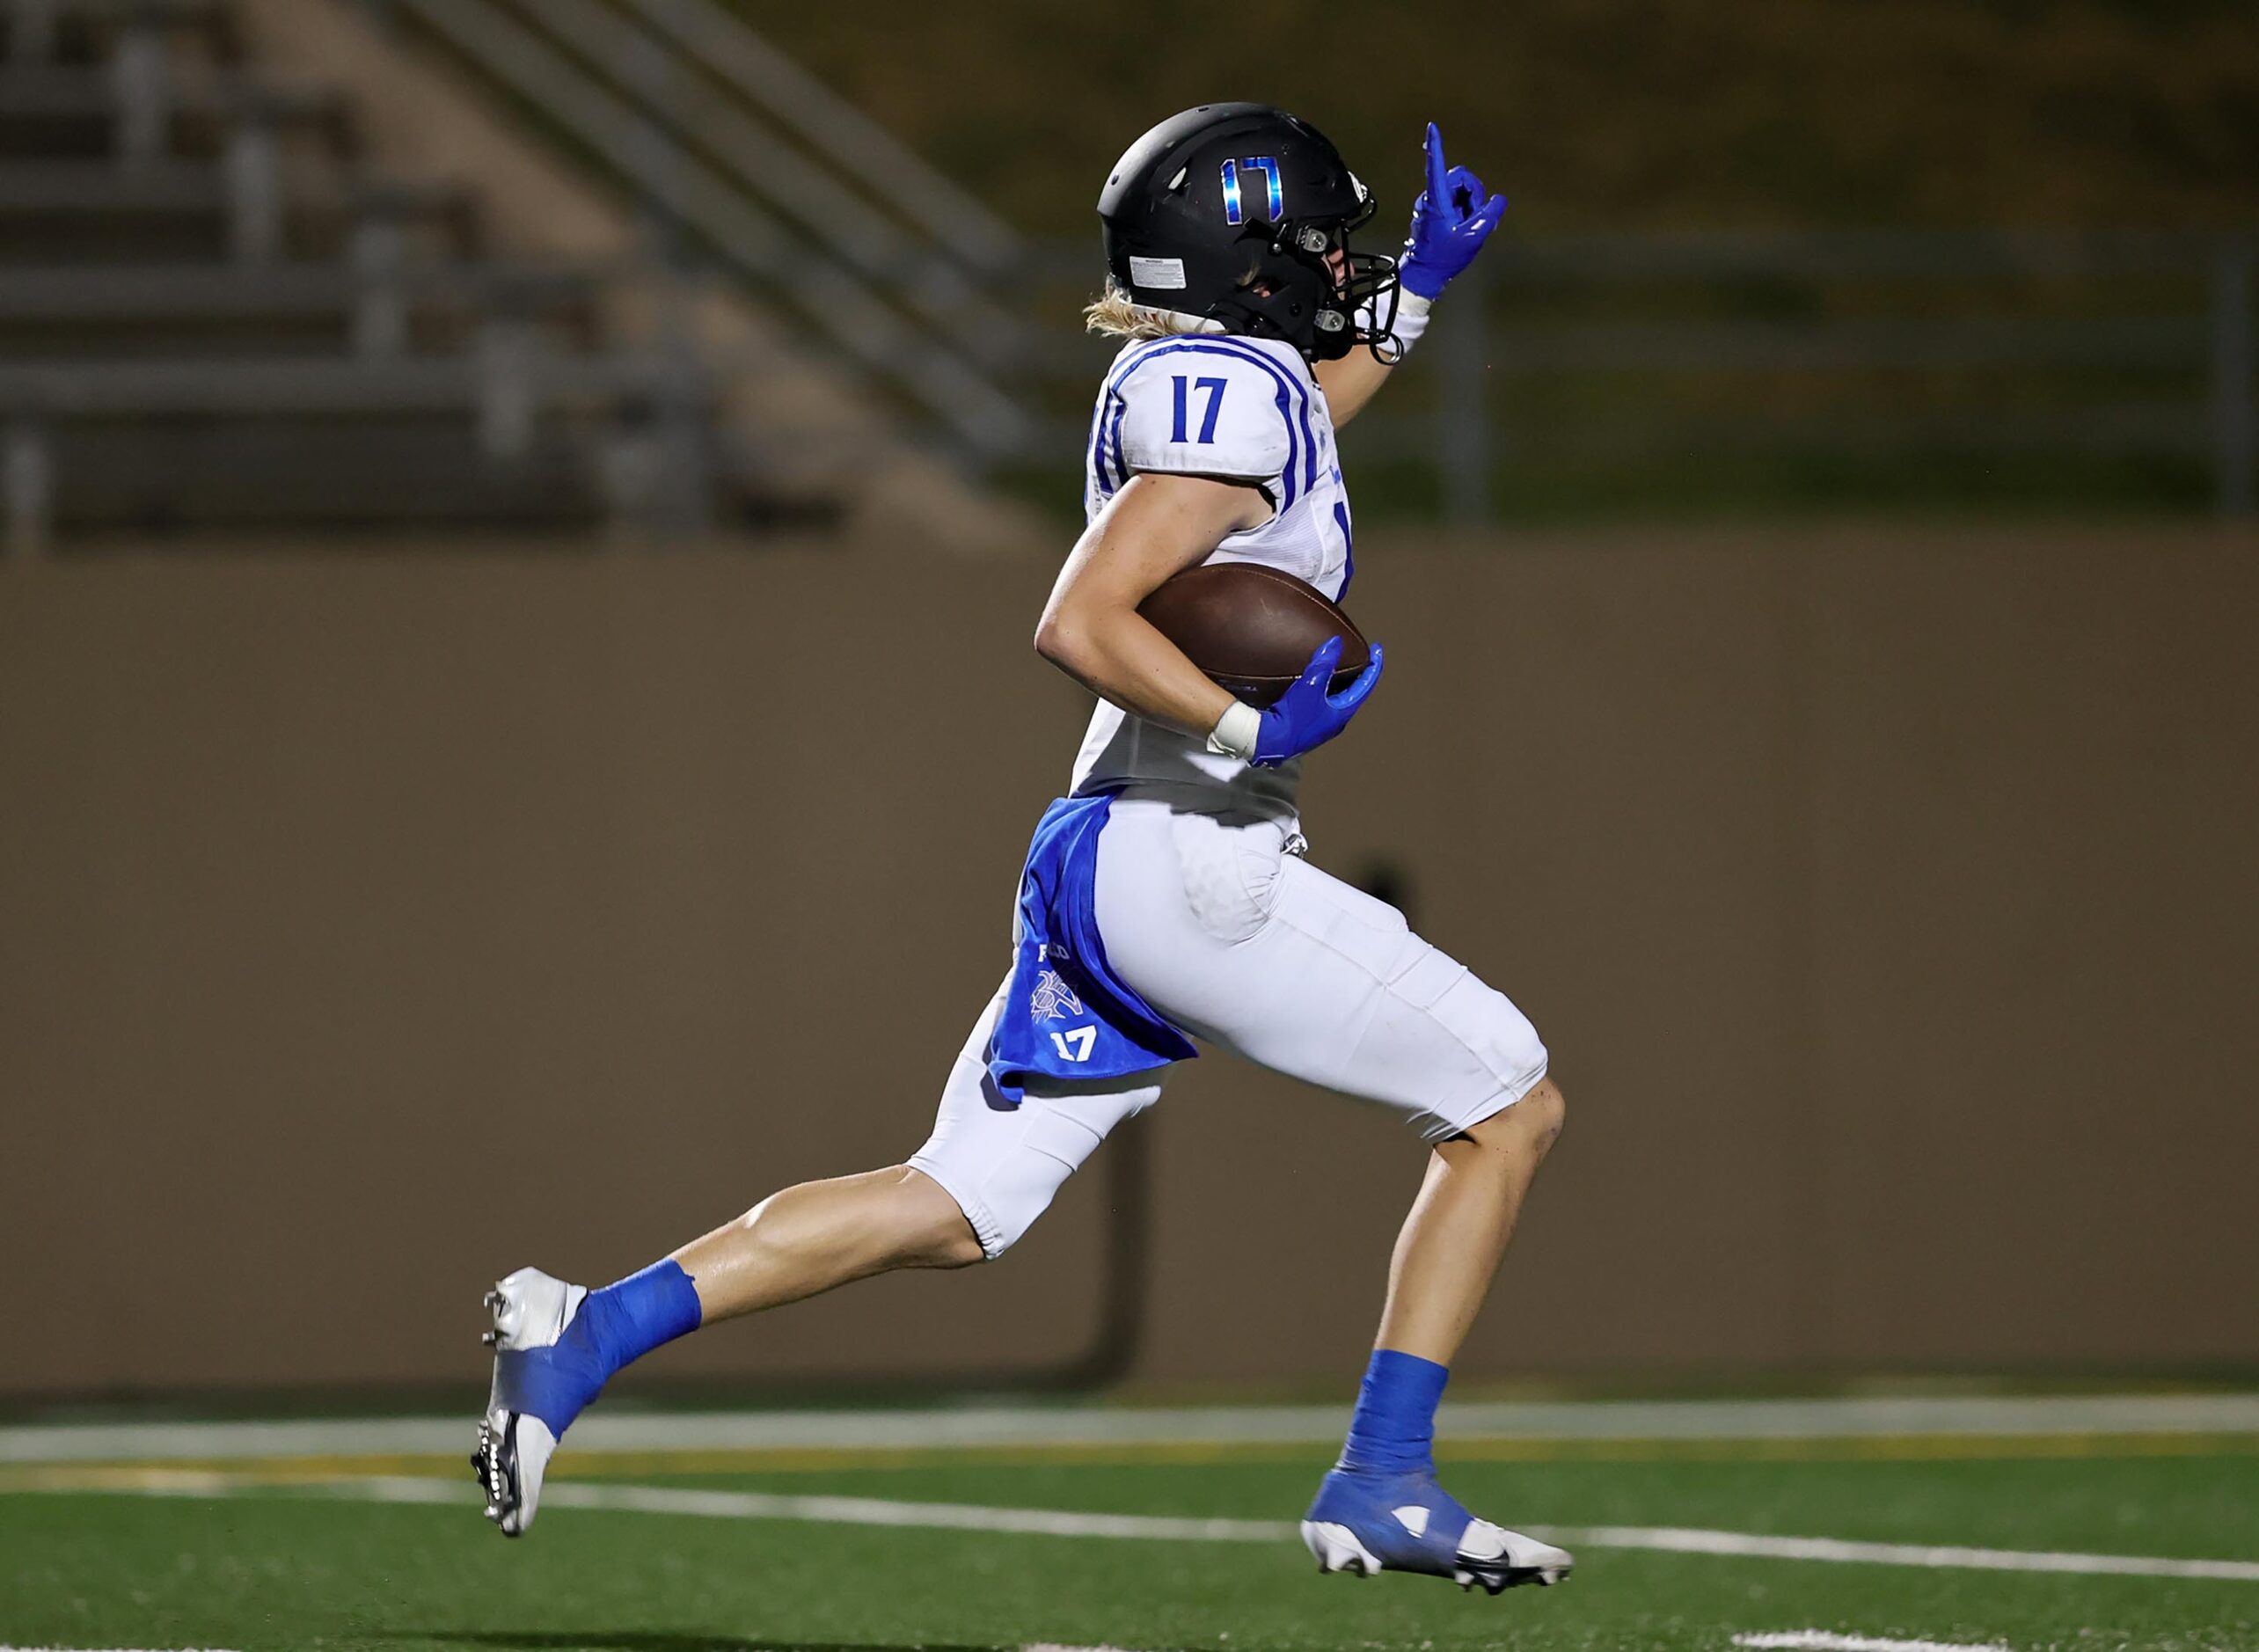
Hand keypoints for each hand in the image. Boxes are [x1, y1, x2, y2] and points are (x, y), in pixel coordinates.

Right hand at [1253, 635, 1384, 765]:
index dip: (1373, 665)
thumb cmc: (1294, 717)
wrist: (1269, 741)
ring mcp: (1321, 726)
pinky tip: (1315, 686)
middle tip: (1360, 658)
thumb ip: (1324, 662)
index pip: (1366, 685)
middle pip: (1354, 693)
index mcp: (1342, 712)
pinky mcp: (1307, 727)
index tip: (1377, 649)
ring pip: (1337, 700)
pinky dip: (1325, 692)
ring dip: (1341, 684)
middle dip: (1358, 675)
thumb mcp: (1311, 685)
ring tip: (1339, 669)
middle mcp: (1335, 721)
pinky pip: (1322, 705)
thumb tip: (1336, 643)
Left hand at [1397, 122, 1507, 300]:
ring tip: (1467, 227)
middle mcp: (1432, 197)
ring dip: (1471, 205)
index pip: (1436, 166)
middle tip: (1475, 217)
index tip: (1432, 126)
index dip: (1436, 145)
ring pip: (1461, 190)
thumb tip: (1499, 200)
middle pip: (1461, 178)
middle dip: (1474, 194)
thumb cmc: (1444, 256)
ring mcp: (1433, 204)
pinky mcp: (1436, 212)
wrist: (1424, 274)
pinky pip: (1457, 202)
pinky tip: (1465, 228)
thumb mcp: (1473, 236)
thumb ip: (1489, 215)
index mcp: (1436, 199)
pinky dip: (1466, 211)